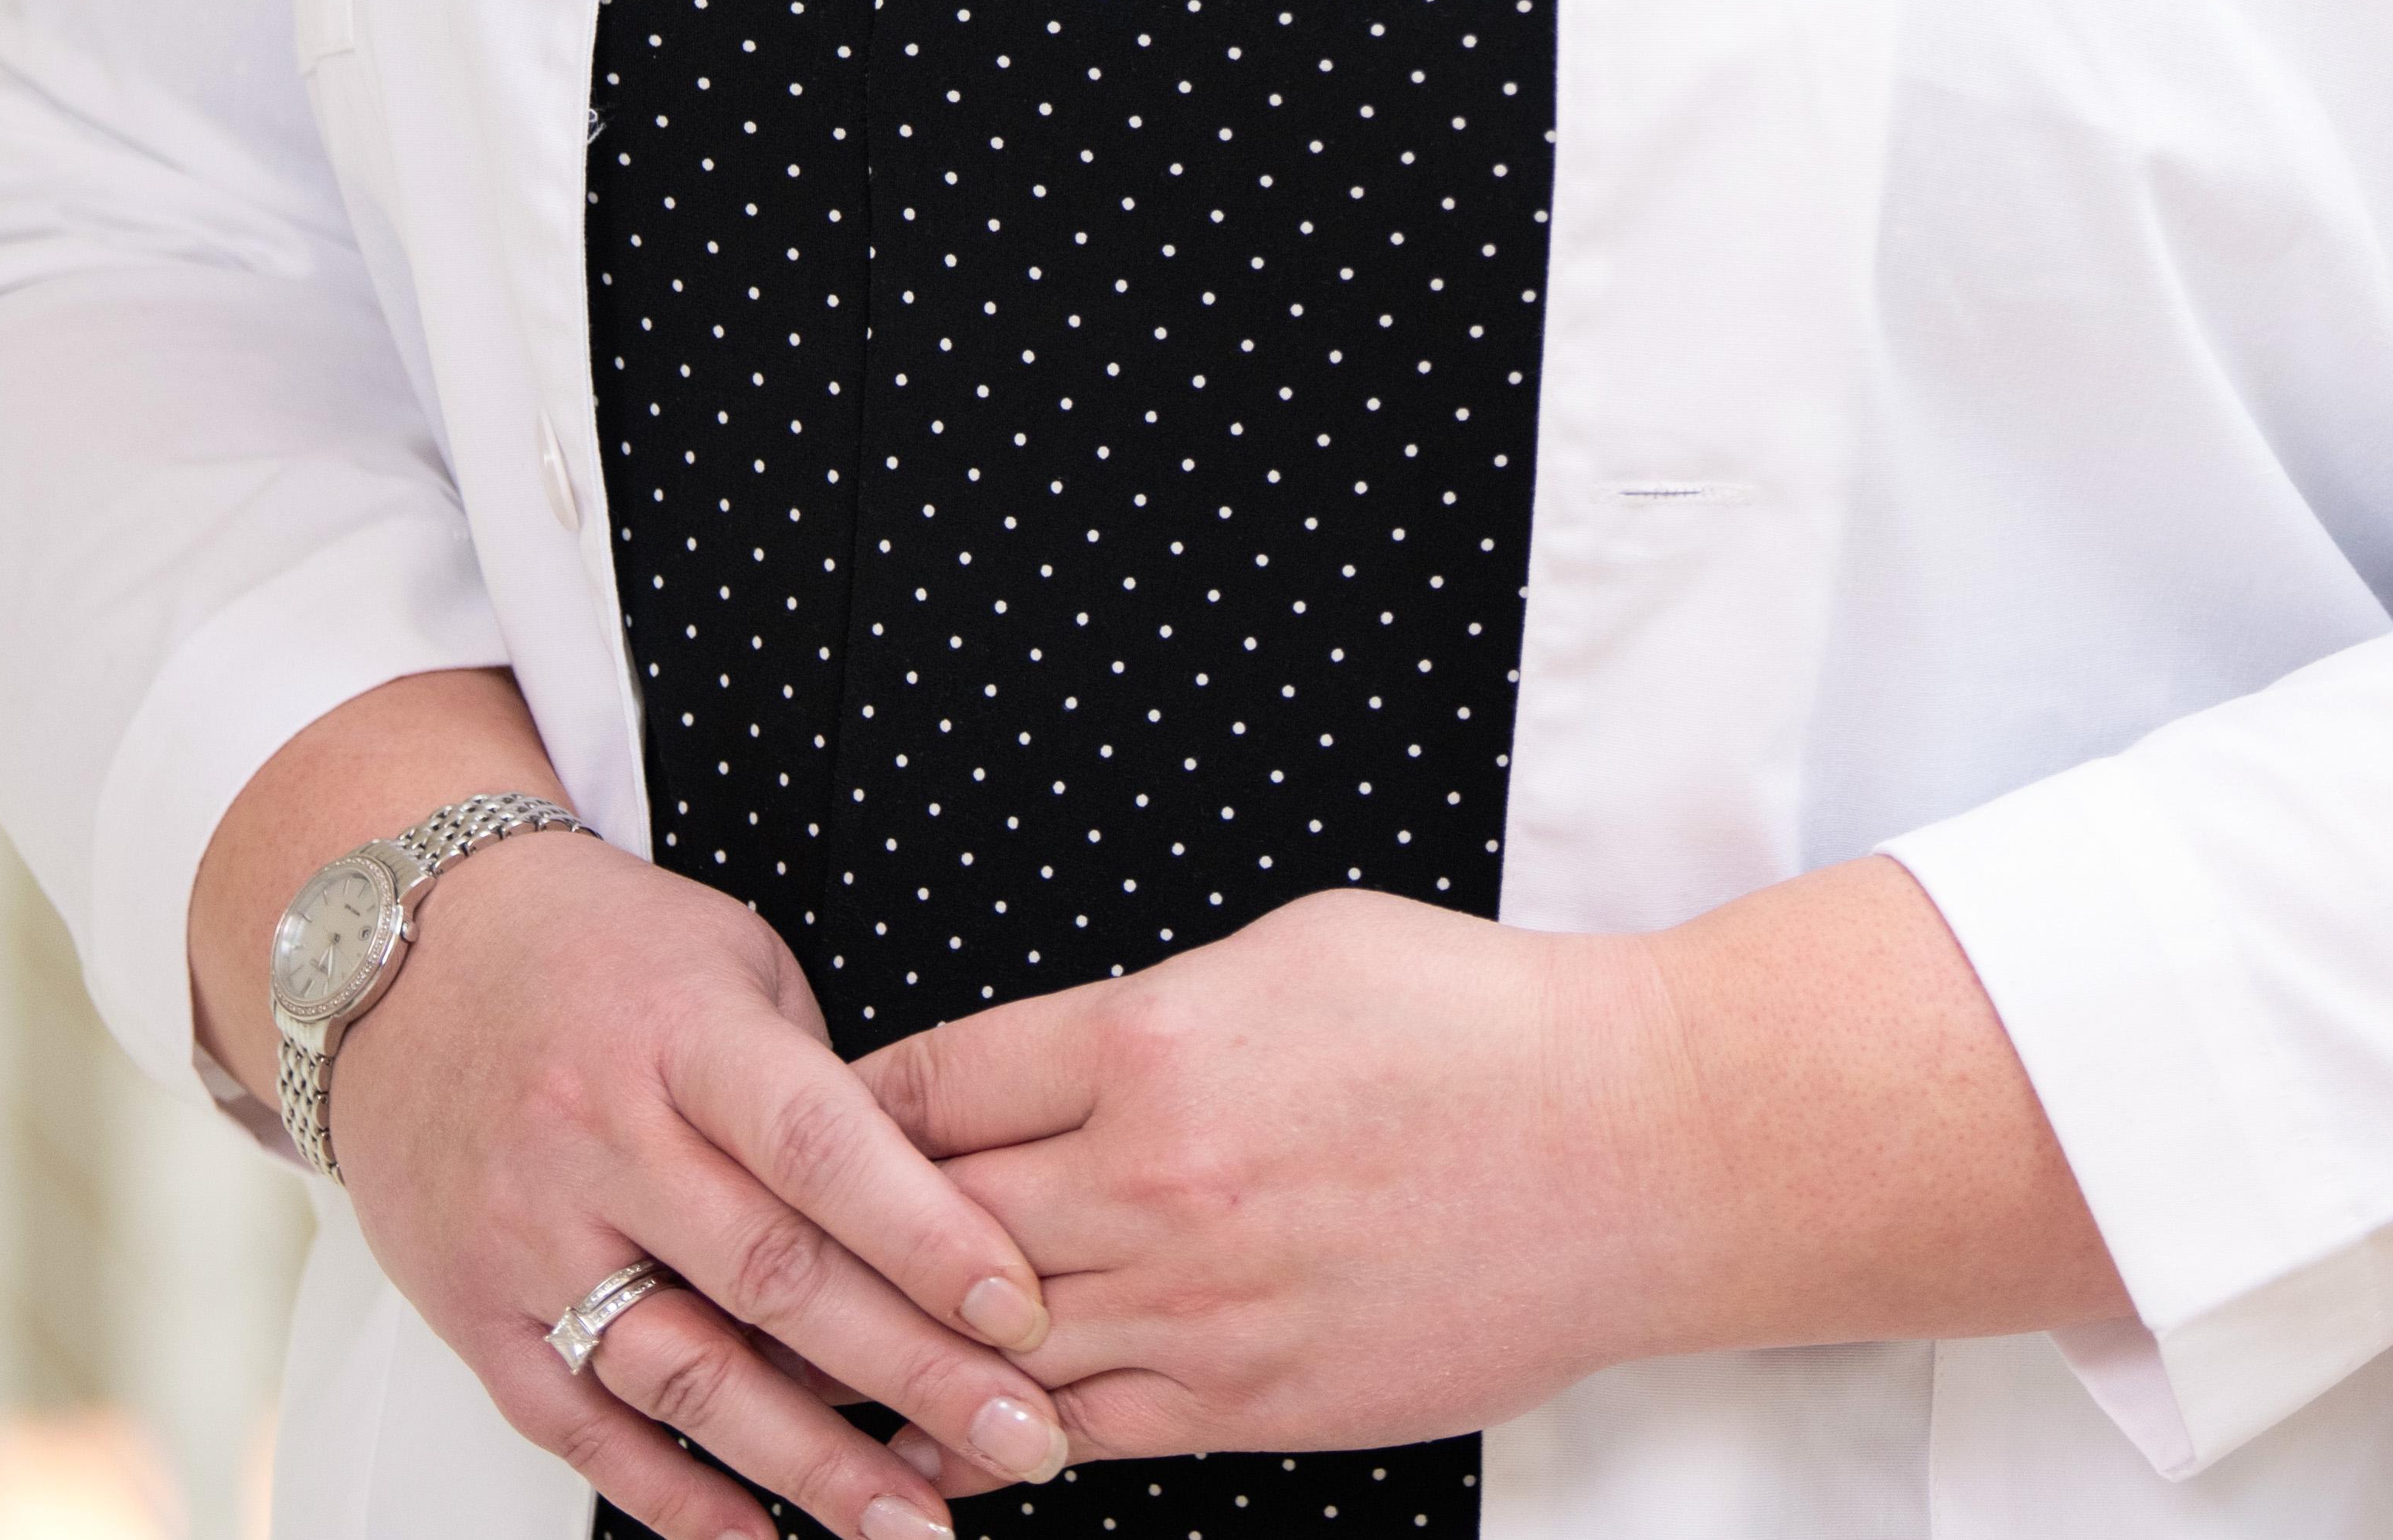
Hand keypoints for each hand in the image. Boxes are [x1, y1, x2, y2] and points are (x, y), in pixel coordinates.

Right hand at [186, 674, 1068, 1539]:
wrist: (406, 962)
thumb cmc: (600, 951)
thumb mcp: (730, 961)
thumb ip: (817, 1079)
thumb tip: (923, 1200)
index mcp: (684, 1035)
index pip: (821, 1144)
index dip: (927, 1234)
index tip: (1021, 1308)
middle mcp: (601, 1140)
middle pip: (772, 1278)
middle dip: (912, 1372)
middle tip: (1021, 1436)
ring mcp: (530, 1237)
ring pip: (686, 1375)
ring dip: (810, 1465)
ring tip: (916, 1525)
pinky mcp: (479, 1316)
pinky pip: (583, 1429)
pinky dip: (675, 1500)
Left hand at [856, 859, 2124, 1466]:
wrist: (1627, 1149)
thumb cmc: (1475, 1023)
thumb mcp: (1295, 950)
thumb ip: (1158, 1008)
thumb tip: (1074, 1054)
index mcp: (1154, 1044)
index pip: (937, 1080)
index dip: (849, 1105)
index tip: (799, 1118)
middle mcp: (1154, 1181)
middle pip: (934, 1219)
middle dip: (843, 1232)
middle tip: (766, 1246)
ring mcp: (1198, 1307)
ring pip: (986, 1348)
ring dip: (896, 1353)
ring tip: (806, 1365)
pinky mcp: (1250, 1401)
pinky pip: (1078, 1437)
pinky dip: (993, 1442)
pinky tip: (934, 1443)